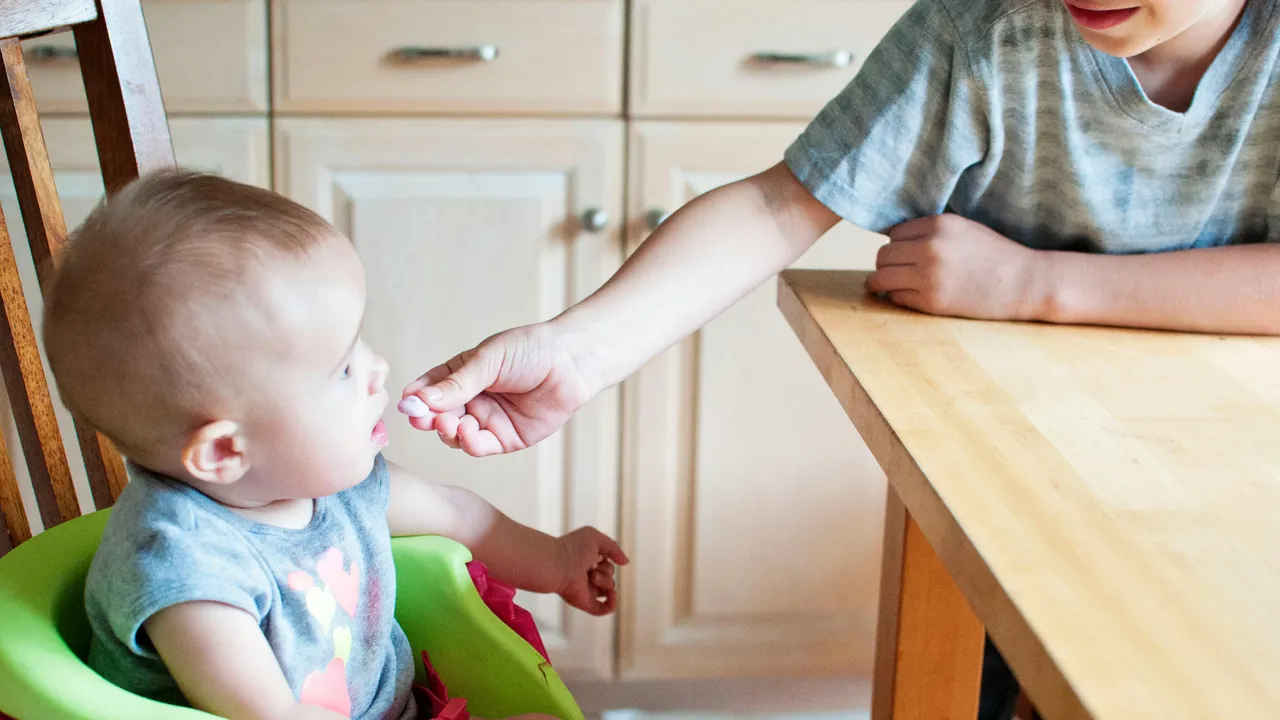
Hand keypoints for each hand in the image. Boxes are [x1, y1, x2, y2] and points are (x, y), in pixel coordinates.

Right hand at [400, 323, 599, 456]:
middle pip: (438, 415)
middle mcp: (471, 399)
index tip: (407, 404)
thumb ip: (456, 383)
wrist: (571, 362)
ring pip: (455, 435)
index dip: (416, 398)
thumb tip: (419, 399)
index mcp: (461, 375)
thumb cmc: (530, 350)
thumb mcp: (488, 360)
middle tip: (422, 419)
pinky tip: (468, 432)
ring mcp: (487, 420)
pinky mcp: (506, 438)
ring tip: (449, 423)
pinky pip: (480, 447)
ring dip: (447, 431)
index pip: (429, 389)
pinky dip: (469, 443)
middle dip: (427, 418)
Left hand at [555, 527, 628, 615]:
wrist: (559, 565)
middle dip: (606, 570)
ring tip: (590, 576)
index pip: (606, 562)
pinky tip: (612, 595)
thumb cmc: (574, 548)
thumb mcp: (596, 538)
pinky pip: (604, 609)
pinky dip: (612, 603)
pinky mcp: (585, 603)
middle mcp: (587, 575)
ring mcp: (587, 590)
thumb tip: (626, 562)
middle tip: (591, 566)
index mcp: (587, 561)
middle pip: (610, 575)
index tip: (595, 554)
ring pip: (609, 589)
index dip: (605, 557)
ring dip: (605, 581)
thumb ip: (614, 548)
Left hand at [865, 214, 1049, 320]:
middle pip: (883, 256)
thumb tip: (890, 239)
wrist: (1023, 283)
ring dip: (882, 282)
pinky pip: (896, 297)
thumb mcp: (962, 229)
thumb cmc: (994, 255)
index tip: (905, 253)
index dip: (897, 244)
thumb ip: (930, 231)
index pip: (894, 233)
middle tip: (896, 271)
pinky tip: (911, 296)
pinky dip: (898, 297)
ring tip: (886, 286)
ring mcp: (929, 276)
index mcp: (938, 224)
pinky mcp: (931, 301)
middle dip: (887, 264)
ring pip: (881, 278)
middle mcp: (930, 248)